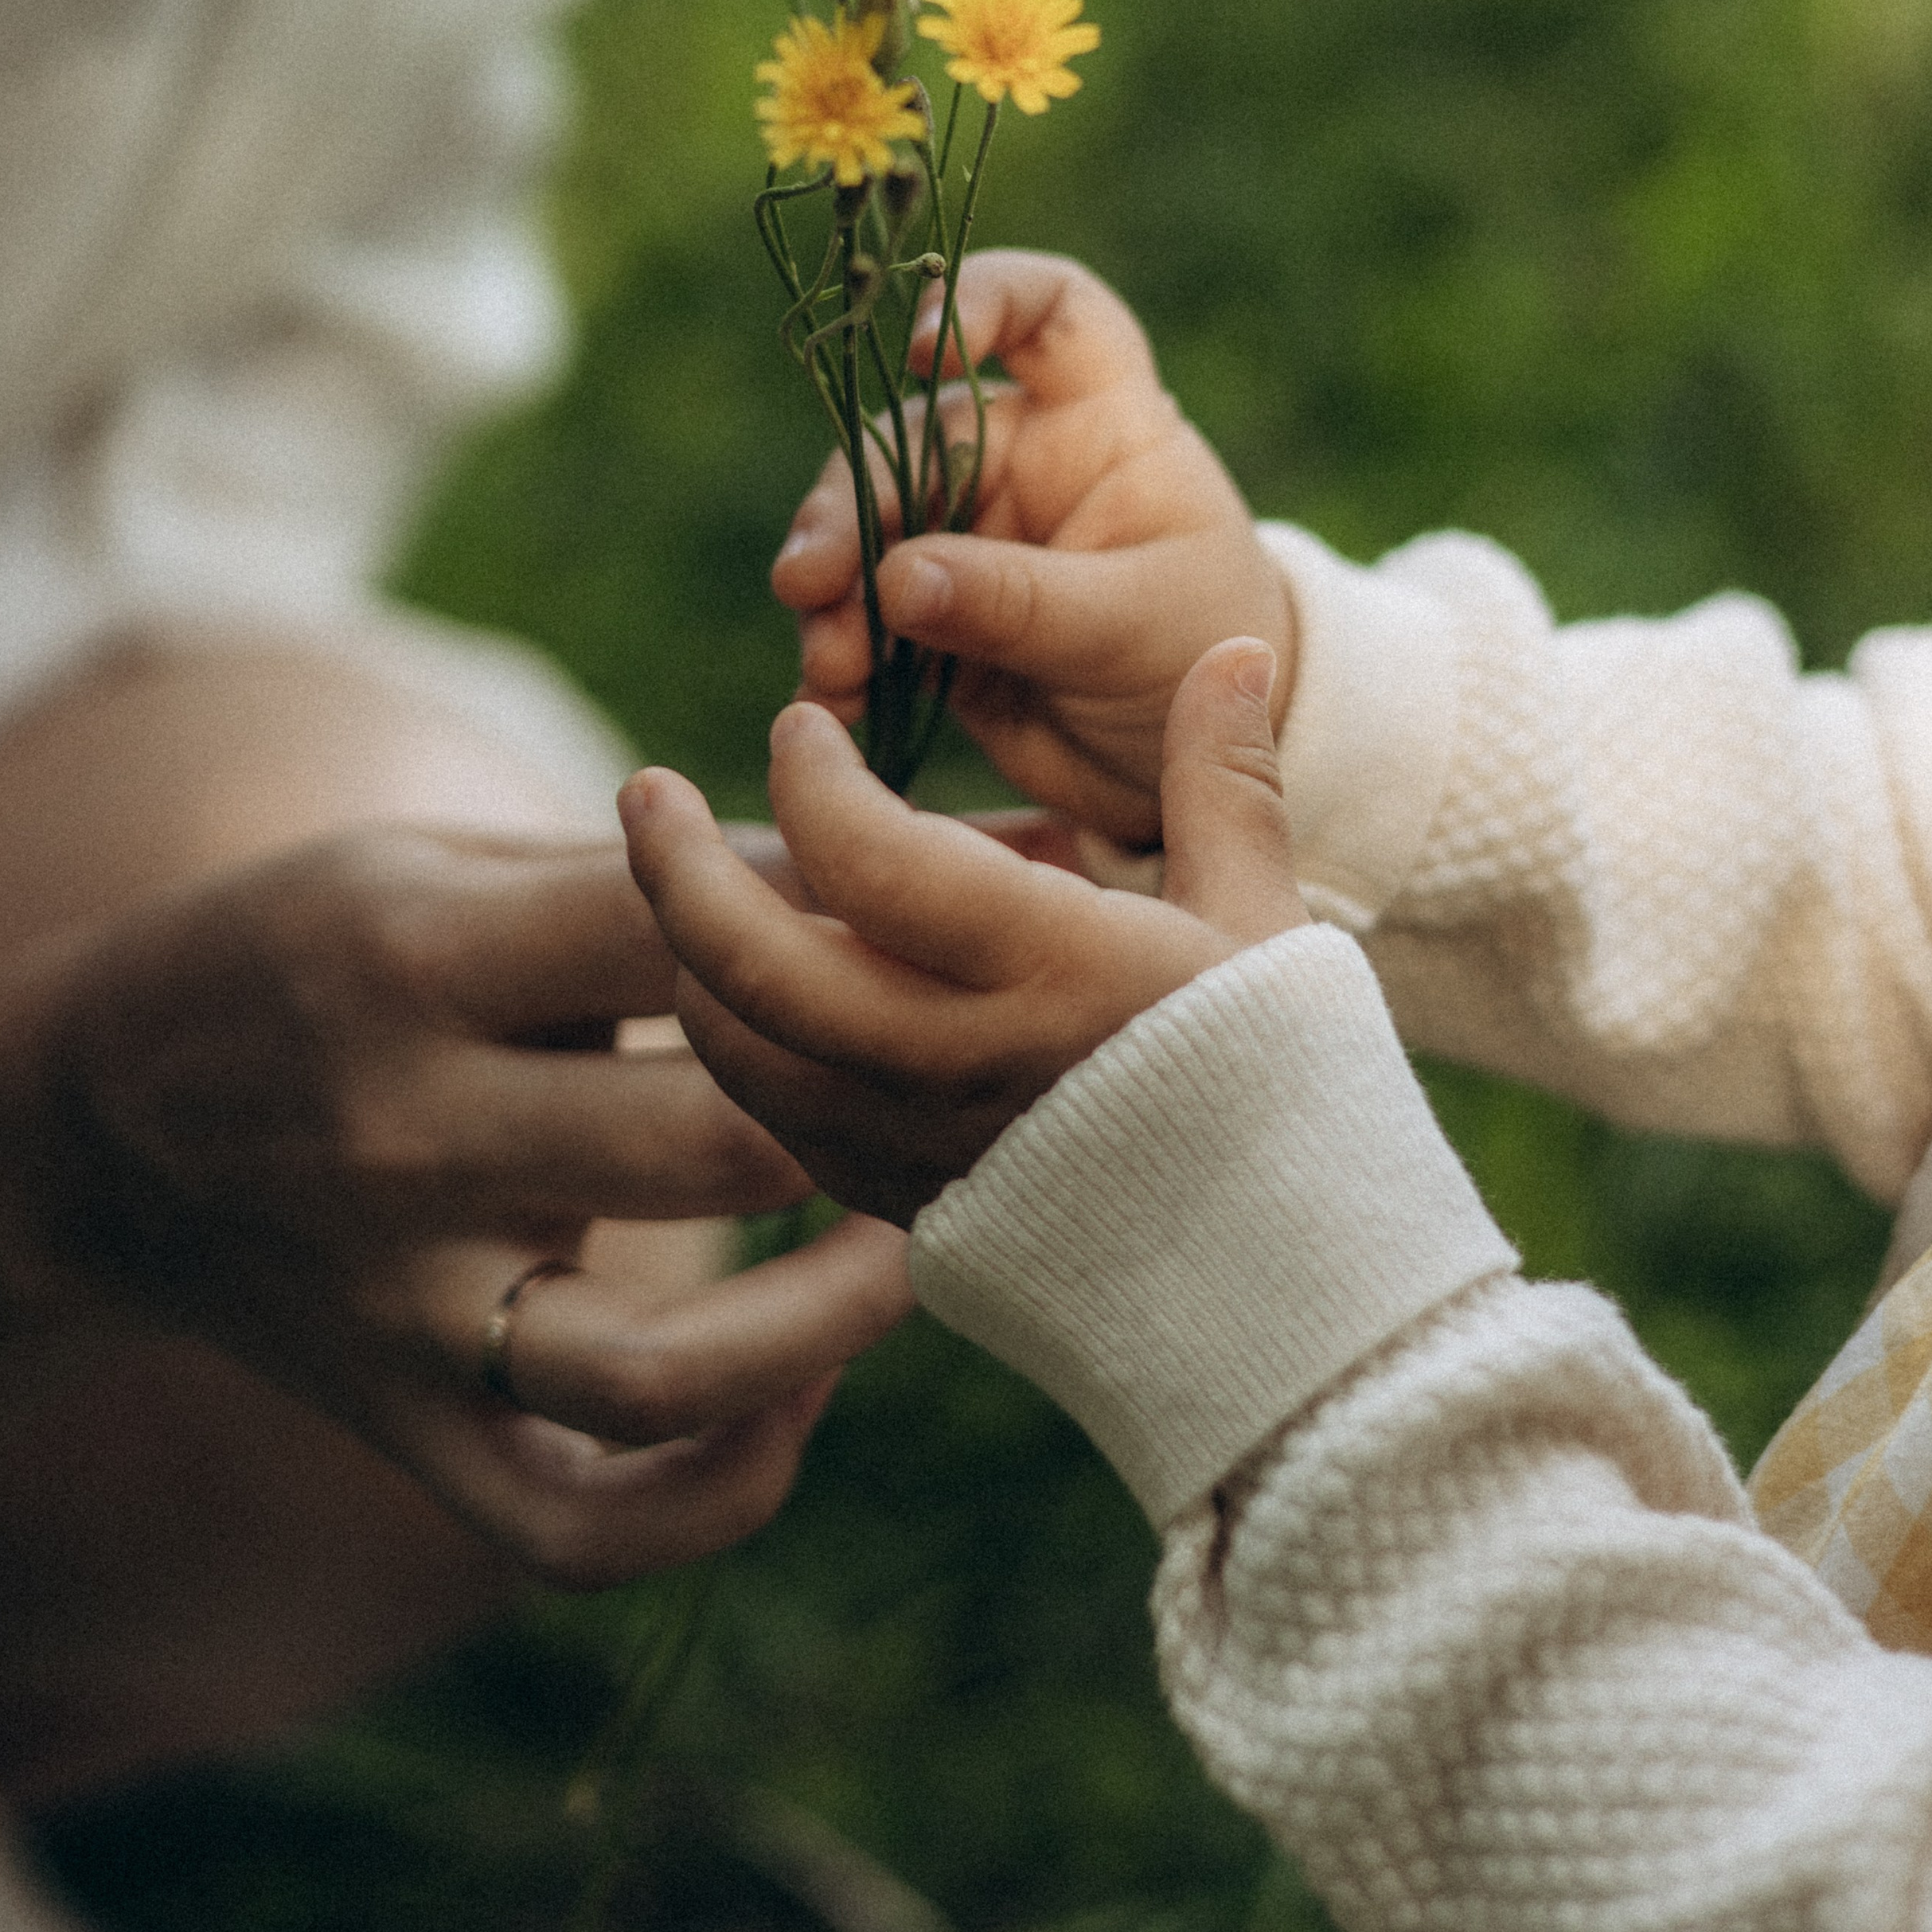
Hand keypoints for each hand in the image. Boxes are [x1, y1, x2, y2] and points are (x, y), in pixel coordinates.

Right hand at [0, 829, 911, 1584]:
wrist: (104, 1121)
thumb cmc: (323, 955)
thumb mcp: (444, 864)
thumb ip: (645, 877)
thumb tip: (884, 874)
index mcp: (416, 960)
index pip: (683, 932)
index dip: (838, 918)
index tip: (918, 921)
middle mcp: (407, 1139)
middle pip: (718, 1143)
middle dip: (870, 1114)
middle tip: (940, 1091)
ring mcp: (409, 1307)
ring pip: (663, 1369)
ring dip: (833, 1319)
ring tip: (904, 1242)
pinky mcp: (411, 1423)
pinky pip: (582, 1526)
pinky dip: (720, 1489)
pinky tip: (799, 1396)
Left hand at [619, 643, 1309, 1226]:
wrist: (1289, 1284)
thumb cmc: (1288, 1085)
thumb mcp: (1265, 925)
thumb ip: (1224, 781)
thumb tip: (1231, 647)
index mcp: (1055, 970)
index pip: (872, 862)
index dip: (808, 783)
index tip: (795, 728)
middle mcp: (966, 1063)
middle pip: (758, 969)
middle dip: (676, 868)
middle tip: (642, 790)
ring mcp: (922, 1148)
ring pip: (745, 1054)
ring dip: (695, 961)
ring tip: (686, 889)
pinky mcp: (905, 1208)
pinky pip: (780, 1125)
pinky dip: (747, 1050)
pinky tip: (750, 995)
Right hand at [770, 250, 1295, 844]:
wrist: (1195, 769)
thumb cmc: (1200, 654)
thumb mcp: (1129, 623)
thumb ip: (1019, 600)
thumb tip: (896, 579)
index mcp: (1099, 422)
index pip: (1046, 310)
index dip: (981, 299)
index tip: (921, 350)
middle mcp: (1019, 463)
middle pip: (907, 441)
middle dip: (849, 508)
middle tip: (811, 581)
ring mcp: (967, 541)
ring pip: (864, 535)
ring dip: (830, 594)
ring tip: (829, 666)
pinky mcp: (931, 621)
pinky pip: (860, 622)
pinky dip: (836, 659)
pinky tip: (828, 703)